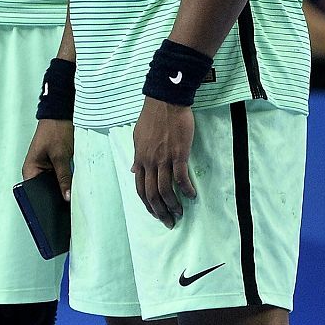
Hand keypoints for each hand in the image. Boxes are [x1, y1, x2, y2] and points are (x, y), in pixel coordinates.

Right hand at [22, 118, 74, 200]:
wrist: (61, 114)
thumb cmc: (55, 130)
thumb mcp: (61, 156)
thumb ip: (64, 177)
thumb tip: (66, 196)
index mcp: (30, 170)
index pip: (33, 194)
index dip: (44, 203)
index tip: (55, 210)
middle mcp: (35, 171)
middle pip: (45, 191)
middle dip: (56, 195)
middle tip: (68, 200)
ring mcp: (45, 168)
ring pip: (54, 185)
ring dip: (62, 185)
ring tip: (71, 188)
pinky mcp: (54, 165)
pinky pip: (59, 177)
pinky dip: (66, 179)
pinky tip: (73, 180)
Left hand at [132, 96, 195, 228]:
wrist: (165, 101)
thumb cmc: (152, 117)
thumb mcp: (138, 137)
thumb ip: (137, 155)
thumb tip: (133, 169)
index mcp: (140, 159)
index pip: (140, 189)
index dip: (147, 205)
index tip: (155, 213)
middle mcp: (150, 162)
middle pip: (152, 194)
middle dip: (160, 212)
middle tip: (169, 222)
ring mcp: (164, 159)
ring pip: (166, 190)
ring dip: (173, 205)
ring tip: (180, 213)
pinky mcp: (178, 154)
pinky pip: (181, 178)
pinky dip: (186, 189)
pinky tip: (191, 196)